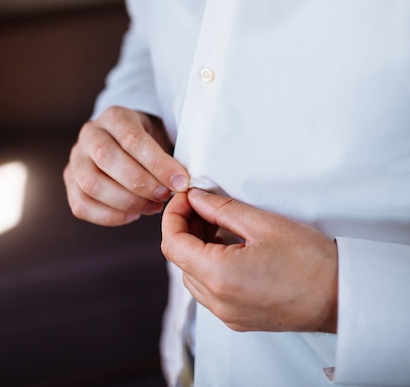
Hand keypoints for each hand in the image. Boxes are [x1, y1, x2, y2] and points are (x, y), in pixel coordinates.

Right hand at [63, 106, 188, 225]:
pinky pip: (82, 205)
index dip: (158, 163)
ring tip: (152, 207)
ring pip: (91, 184)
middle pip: (106, 158)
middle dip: (140, 183)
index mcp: (114, 116)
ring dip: (126, 201)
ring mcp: (75, 158)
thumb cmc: (145, 141)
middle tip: (164, 196)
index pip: (132, 139)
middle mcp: (89, 134)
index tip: (180, 182)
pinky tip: (133, 215)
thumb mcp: (157, 135)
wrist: (121, 139)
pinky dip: (109, 216)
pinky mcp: (69, 182)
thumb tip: (180, 184)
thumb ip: (166, 156)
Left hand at [161, 189, 337, 332]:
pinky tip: (230, 245)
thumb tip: (196, 197)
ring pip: (192, 275)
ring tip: (218, 222)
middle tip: (204, 203)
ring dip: (197, 246)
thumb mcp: (263, 222)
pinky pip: (209, 289)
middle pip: (180, 259)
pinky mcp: (238, 318)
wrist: (341, 296)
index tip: (186, 196)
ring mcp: (228, 314)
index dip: (173, 215)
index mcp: (219, 277)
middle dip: (185, 227)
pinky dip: (209, 264)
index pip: (173, 243)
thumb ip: (221, 208)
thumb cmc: (310, 260)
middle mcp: (218, 302)